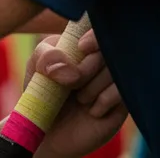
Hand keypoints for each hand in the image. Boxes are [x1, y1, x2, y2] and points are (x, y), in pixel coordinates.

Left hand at [29, 30, 127, 157]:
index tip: (81, 48)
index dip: (95, 36)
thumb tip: (69, 66)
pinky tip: (92, 111)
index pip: (98, 28)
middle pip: (108, 50)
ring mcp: (114, 79)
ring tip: (80, 99)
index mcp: (82, 43)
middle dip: (87, 68)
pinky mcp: (123, 101)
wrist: (48, 131)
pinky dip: (105, 100)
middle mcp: (102, 58)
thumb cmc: (41, 94)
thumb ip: (45, 55)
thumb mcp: (35, 68)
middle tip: (71, 84)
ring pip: (117, 71)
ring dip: (94, 87)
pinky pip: (124, 92)